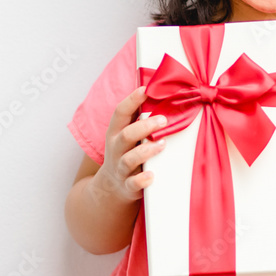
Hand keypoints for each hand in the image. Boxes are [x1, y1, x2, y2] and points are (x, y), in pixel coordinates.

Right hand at [94, 86, 167, 202]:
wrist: (112, 186)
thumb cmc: (126, 152)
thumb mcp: (127, 134)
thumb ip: (139, 117)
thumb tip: (160, 93)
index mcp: (115, 132)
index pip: (120, 113)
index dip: (132, 100)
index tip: (146, 89)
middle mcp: (116, 148)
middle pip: (126, 135)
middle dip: (144, 126)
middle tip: (163, 120)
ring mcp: (121, 168)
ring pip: (129, 159)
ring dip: (146, 151)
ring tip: (162, 144)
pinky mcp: (128, 186)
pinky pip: (133, 184)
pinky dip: (142, 180)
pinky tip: (152, 176)